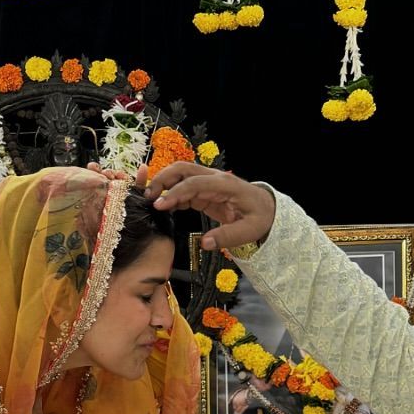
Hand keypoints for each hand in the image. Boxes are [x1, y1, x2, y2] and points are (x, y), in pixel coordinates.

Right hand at [144, 164, 276, 252]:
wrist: (266, 208)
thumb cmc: (260, 217)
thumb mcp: (249, 231)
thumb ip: (228, 237)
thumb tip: (205, 243)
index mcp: (225, 185)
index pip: (194, 183)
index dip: (175, 193)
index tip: (159, 205)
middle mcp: (214, 178)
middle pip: (183, 169)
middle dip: (162, 179)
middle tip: (147, 197)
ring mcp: (208, 182)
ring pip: (180, 174)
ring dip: (163, 183)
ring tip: (150, 201)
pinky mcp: (204, 191)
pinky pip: (184, 188)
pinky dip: (171, 194)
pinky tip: (163, 207)